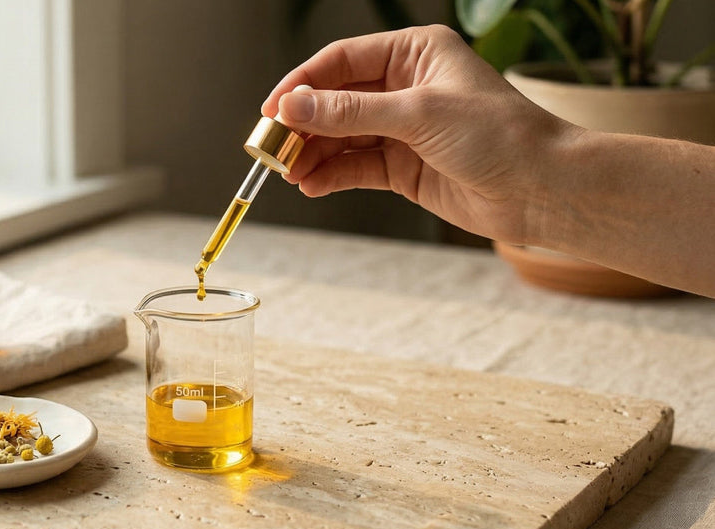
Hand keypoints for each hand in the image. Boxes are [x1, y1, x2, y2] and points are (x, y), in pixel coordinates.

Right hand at [262, 25, 576, 244]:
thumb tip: (294, 106)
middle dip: (304, 124)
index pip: (342, 61)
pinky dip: (331, 175)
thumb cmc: (499, 136)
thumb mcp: (419, 114)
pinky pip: (355, 166)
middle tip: (271, 147)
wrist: (543, 190)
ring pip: (341, 136)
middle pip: (335, 100)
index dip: (303, 84)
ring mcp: (403, 128)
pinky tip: (310, 184)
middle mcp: (405, 86)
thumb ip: (352, 112)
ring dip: (313, 153)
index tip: (271, 109)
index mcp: (414, 53)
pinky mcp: (403, 167)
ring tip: (287, 172)